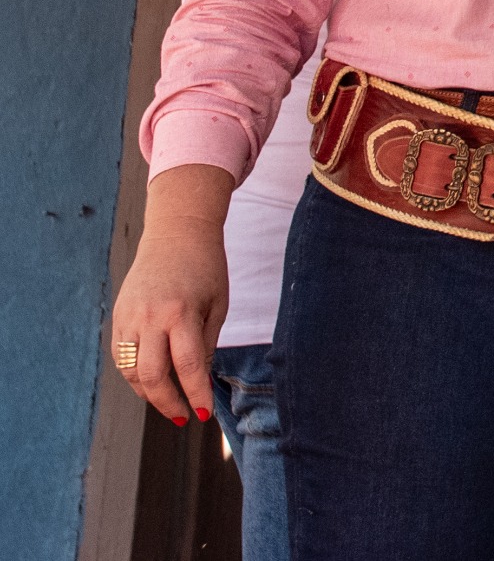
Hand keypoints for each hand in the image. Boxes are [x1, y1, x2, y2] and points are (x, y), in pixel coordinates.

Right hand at [110, 167, 232, 426]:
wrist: (176, 232)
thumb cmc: (206, 268)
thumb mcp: (217, 304)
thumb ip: (206, 343)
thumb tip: (198, 380)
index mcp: (181, 313)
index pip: (188, 366)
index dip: (195, 394)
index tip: (203, 415)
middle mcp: (150, 318)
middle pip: (153, 376)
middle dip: (168, 403)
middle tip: (182, 417)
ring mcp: (129, 317)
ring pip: (131, 371)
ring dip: (148, 392)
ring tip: (169, 402)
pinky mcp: (118, 316)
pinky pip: (122, 356)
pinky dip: (135, 374)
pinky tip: (153, 381)